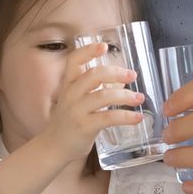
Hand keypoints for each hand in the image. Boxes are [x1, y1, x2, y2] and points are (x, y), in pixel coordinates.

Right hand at [29, 42, 146, 164]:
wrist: (53, 147)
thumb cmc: (68, 122)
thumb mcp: (74, 100)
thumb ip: (92, 88)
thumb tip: (119, 78)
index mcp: (67, 85)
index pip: (74, 61)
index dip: (88, 51)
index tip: (104, 46)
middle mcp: (70, 95)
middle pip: (94, 75)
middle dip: (116, 73)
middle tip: (132, 75)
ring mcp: (77, 111)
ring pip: (104, 96)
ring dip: (125, 95)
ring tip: (139, 98)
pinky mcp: (85, 126)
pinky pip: (108, 118)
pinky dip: (126, 116)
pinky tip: (137, 117)